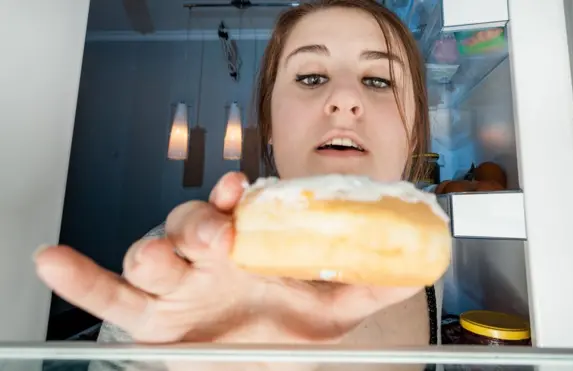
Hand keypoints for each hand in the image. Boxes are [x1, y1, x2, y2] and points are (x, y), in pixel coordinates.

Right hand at [34, 172, 422, 343]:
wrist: (257, 366)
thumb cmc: (284, 331)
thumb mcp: (333, 309)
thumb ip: (370, 282)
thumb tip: (416, 262)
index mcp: (246, 246)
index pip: (231, 208)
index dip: (229, 195)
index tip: (238, 188)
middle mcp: (206, 258)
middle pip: (185, 223)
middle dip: (197, 224)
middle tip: (218, 234)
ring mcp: (173, 285)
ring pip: (147, 251)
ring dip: (153, 248)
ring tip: (167, 259)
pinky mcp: (146, 318)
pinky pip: (106, 293)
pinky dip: (78, 277)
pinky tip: (52, 260)